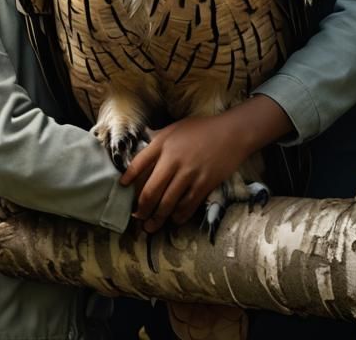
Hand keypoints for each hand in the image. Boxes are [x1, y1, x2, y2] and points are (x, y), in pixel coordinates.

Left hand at [119, 95, 292, 232]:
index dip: (128, 178)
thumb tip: (144, 149)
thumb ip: (159, 140)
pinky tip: (174, 219)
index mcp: (162, 143)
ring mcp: (189, 173)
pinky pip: (187, 205)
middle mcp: (172, 159)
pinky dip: (179, 216)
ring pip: (167, 203)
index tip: (123, 188)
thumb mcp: (176, 127)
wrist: (232, 132)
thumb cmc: (202, 128)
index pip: (138, 163)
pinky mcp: (204, 184)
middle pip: (150, 191)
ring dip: (157, 218)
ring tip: (151, 227)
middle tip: (138, 218)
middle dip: (142, 209)